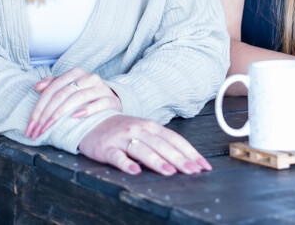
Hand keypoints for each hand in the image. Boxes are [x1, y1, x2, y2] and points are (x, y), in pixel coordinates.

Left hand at [25, 67, 121, 140]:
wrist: (110, 100)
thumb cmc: (85, 95)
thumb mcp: (69, 88)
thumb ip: (53, 85)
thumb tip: (37, 87)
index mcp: (75, 73)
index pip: (52, 89)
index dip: (39, 107)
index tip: (31, 126)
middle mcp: (88, 77)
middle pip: (62, 94)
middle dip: (46, 114)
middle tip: (37, 131)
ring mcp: (101, 87)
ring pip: (78, 97)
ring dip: (61, 114)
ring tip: (50, 126)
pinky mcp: (111, 99)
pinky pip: (99, 103)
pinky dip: (87, 110)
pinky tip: (75, 117)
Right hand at [78, 115, 211, 175]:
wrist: (91, 121)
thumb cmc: (122, 130)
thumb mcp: (143, 131)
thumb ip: (161, 143)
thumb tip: (185, 159)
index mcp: (151, 126)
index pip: (174, 139)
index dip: (190, 152)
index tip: (203, 165)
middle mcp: (139, 130)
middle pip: (162, 145)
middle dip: (179, 159)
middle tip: (193, 171)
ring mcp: (122, 139)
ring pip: (142, 150)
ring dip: (157, 161)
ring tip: (170, 171)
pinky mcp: (107, 148)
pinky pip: (117, 157)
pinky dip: (126, 164)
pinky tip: (135, 171)